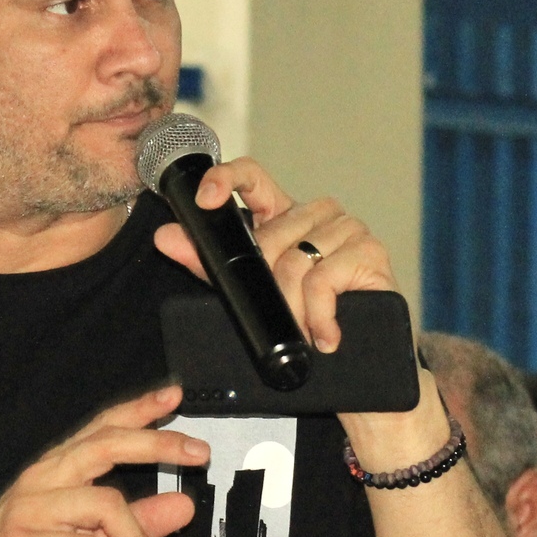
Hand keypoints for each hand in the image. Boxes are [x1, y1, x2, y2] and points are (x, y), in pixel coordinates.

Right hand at [0, 386, 206, 536]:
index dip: (138, 410)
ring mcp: (30, 509)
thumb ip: (134, 523)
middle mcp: (42, 479)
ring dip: (138, 533)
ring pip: (102, 501)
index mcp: (54, 471)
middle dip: (155, 444)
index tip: (174, 396)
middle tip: (198, 452)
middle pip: (105, 446)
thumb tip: (184, 504)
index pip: (101, 429)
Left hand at [150, 158, 395, 354]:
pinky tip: (325, 337)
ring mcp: (348, 229)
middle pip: (270, 236)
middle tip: (275, 318)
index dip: (226, 178)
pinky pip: (324, 281)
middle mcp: (317, 214)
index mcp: (284, 215)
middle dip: (263, 286)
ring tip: (300, 335)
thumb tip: (166, 238)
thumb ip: (209, 263)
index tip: (206, 200)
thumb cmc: (307, 321)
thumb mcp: (249, 293)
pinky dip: (318, 317)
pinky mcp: (371, 251)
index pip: (253, 176)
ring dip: (291, 311)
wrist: (363, 360)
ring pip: (295, 263)